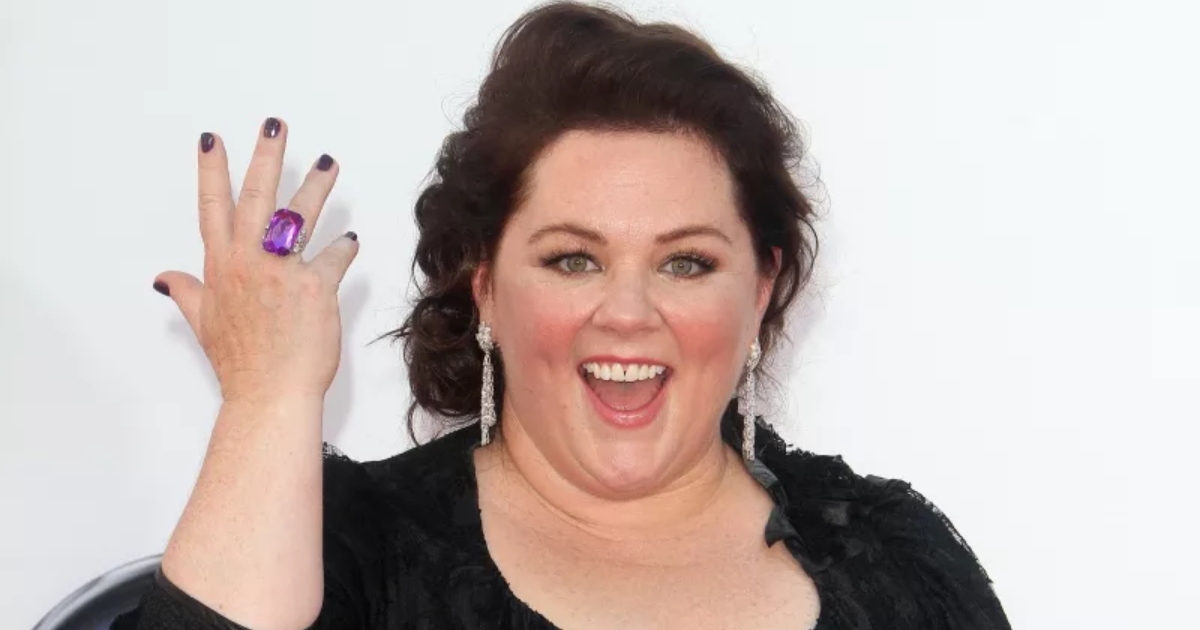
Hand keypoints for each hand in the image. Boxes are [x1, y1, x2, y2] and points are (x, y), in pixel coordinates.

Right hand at [153, 118, 358, 403]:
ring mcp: (282, 273)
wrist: (270, 395)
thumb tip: (164, 278)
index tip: (212, 139)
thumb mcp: (204, 325)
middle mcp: (249, 262)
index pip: (212, 208)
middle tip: (275, 123)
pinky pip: (334, 256)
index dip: (211, 171)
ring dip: (314, 185)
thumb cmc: (240, 364)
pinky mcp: (316, 287)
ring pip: (297, 215)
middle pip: (255, 197)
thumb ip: (188, 293)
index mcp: (221, 267)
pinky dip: (344, 246)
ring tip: (327, 161)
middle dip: (265, 156)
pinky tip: (351, 239)